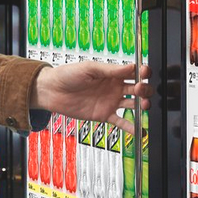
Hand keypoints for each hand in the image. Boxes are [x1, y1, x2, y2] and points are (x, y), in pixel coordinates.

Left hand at [30, 61, 152, 134]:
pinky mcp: (104, 115)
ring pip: (133, 104)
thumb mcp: (89, 68)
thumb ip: (110, 69)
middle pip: (137, 89)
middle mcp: (114, 87)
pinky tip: (140, 131)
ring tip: (144, 106)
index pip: (133, 72)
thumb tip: (130, 67)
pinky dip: (131, 127)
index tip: (146, 73)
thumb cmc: (67, 75)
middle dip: (144, 89)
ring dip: (142, 105)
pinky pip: (121, 122)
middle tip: (140, 90)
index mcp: (111, 73)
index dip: (142, 72)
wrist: (52, 91)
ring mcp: (110, 102)